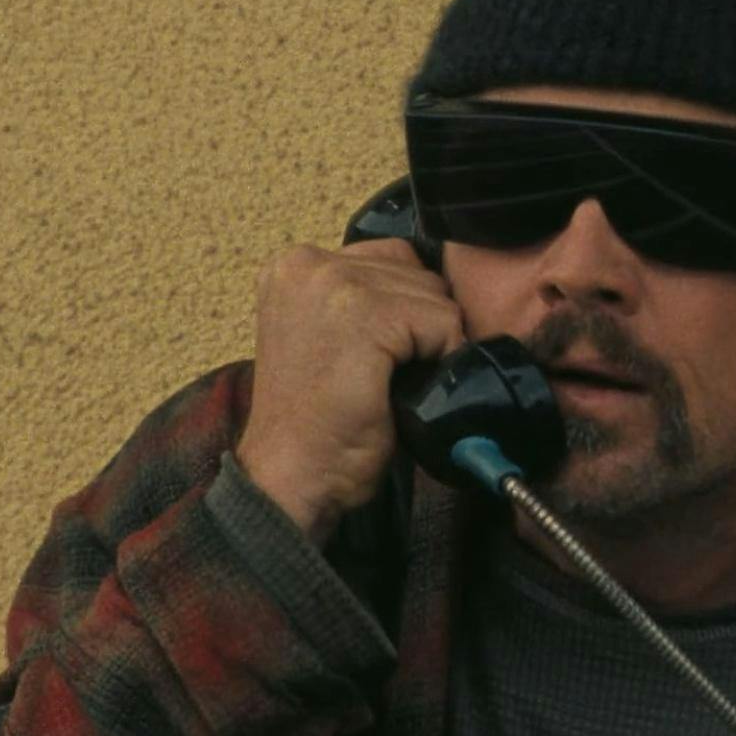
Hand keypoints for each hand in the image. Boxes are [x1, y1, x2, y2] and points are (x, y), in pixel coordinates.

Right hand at [231, 238, 468, 538]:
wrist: (292, 476)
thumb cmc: (317, 423)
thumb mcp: (331, 338)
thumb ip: (365, 300)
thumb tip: (436, 288)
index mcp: (294, 265)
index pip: (392, 259)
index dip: (406, 310)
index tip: (380, 356)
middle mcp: (307, 262)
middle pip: (416, 272)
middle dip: (419, 325)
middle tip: (385, 375)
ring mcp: (333, 282)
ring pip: (434, 296)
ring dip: (430, 343)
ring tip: (390, 382)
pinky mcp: (364, 312)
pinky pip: (443, 322)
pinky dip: (440, 358)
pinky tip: (403, 388)